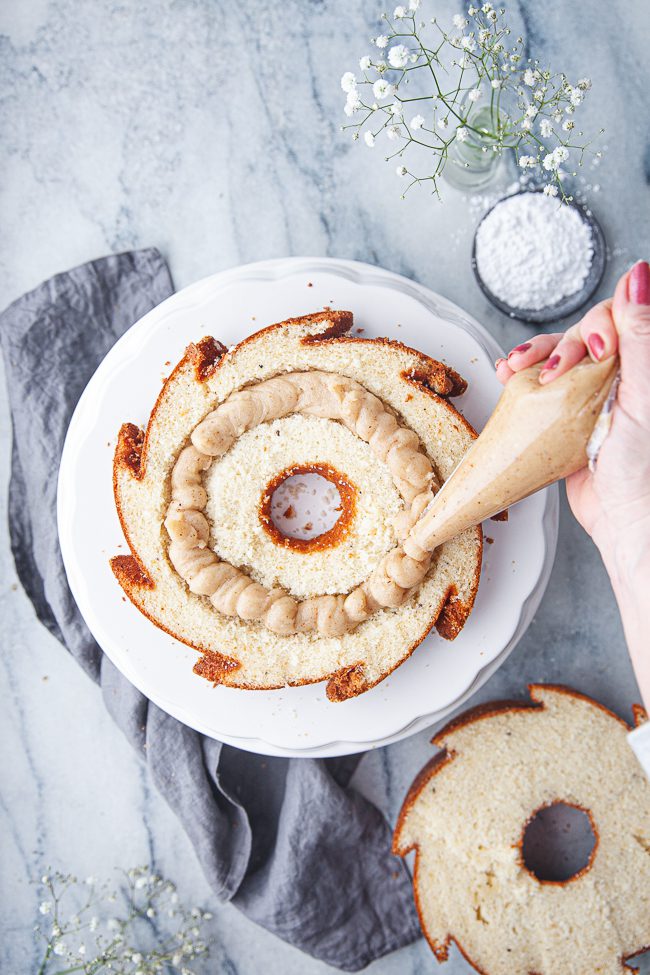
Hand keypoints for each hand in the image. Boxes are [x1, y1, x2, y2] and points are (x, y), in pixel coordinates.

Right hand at [495, 261, 649, 570]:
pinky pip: (543, 386)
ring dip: (533, 357)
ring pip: (559, 357)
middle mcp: (622, 376)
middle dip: (559, 346)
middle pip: (583, 334)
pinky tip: (509, 378)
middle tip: (551, 372)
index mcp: (644, 366)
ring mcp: (593, 397)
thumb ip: (640, 336)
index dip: (598, 325)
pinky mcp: (568, 417)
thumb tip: (639, 275)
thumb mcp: (643, 396)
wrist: (628, 526)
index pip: (617, 318)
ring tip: (514, 370)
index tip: (593, 350)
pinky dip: (523, 379)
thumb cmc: (645, 470)